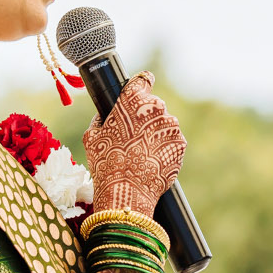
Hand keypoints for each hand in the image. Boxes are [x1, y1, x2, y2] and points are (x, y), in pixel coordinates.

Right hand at [81, 73, 183, 217]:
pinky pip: (171, 141)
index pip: (143, 80)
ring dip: (155, 133)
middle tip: (132, 136)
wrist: (127, 192)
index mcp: (134, 99)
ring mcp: (171, 126)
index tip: (139, 93)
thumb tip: (104, 117)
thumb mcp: (91, 137)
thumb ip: (100, 120)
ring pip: (163, 123)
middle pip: (153, 105)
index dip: (141, 86)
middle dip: (145, 116)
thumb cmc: (105, 162)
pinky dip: (164, 147)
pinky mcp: (180, 144)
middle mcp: (157, 107)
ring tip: (141, 152)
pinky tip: (150, 160)